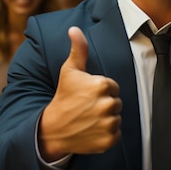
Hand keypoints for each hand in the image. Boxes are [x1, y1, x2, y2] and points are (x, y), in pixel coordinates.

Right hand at [38, 26, 122, 160]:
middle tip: (87, 107)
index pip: (113, 86)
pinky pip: (116, 133)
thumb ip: (78, 48)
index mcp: (102, 85)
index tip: (87, 94)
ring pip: (117, 117)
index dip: (101, 90)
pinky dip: (107, 133)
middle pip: (116, 102)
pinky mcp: (108, 140)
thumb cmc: (63, 96)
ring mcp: (108, 124)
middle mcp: (107, 104)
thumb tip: (74, 29)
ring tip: (89, 118)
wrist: (53, 128)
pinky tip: (92, 130)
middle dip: (104, 104)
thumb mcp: (69, 70)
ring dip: (106, 118)